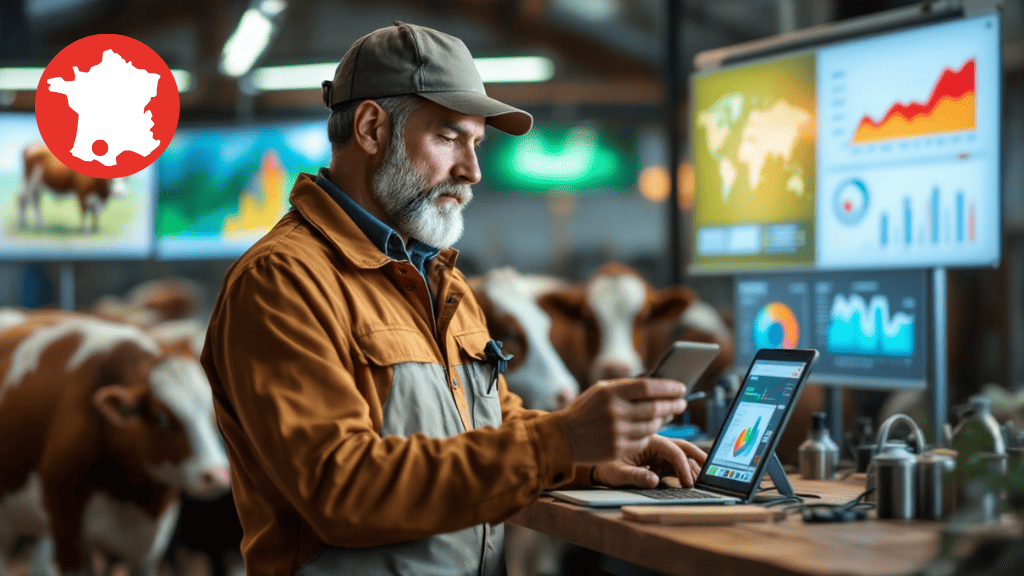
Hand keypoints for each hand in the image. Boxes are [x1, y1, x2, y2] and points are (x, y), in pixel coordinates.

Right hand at [559, 378, 687, 464]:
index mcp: (610, 393)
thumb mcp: (600, 391)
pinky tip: (648, 429)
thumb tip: (657, 387)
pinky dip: (649, 434)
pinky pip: (643, 441)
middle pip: (654, 408)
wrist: (564, 437)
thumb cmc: (585, 410)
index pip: (647, 387)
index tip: (681, 388)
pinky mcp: (618, 450)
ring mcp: (617, 433)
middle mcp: (615, 413)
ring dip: (662, 420)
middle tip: (682, 403)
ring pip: (652, 426)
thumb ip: (625, 387)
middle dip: (673, 405)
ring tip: (665, 415)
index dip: (668, 387)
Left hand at [591, 436, 707, 487]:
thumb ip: (634, 476)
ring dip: (694, 466)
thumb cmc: (604, 467)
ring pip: (681, 455)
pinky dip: (685, 471)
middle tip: (711, 470)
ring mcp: (657, 452)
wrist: (595, 464)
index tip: (688, 483)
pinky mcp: (658, 461)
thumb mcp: (616, 474)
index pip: (671, 451)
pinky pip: (675, 464)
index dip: (683, 467)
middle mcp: (654, 444)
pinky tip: (692, 481)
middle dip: (699, 457)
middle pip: (682, 447)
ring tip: (704, 479)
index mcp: (645, 440)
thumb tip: (654, 481)